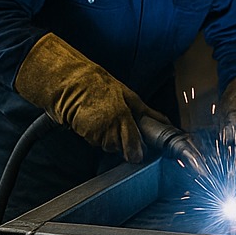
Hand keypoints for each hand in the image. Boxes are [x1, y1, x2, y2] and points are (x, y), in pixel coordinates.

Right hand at [14, 33, 169, 161]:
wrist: (70, 83)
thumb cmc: (98, 86)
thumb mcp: (128, 95)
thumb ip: (147, 113)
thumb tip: (165, 123)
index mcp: (124, 117)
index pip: (134, 148)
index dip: (137, 151)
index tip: (139, 151)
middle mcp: (111, 129)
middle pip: (122, 149)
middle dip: (122, 141)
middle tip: (118, 123)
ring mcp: (97, 135)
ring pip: (109, 146)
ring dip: (108, 137)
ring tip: (103, 118)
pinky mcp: (86, 136)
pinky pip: (96, 142)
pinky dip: (96, 135)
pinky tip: (93, 121)